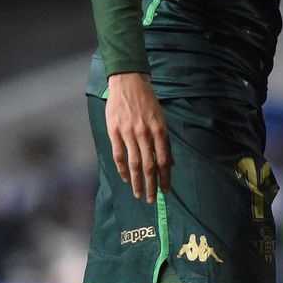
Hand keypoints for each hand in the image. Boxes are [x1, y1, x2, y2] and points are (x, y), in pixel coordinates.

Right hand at [104, 72, 171, 202]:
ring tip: (139, 194)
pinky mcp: (114, 132)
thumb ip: (164, 140)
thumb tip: (168, 162)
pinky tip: (127, 179)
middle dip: (151, 185)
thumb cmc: (147, 101)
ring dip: (137, 182)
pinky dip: (123, 169)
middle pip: (150, 165)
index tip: (165, 191)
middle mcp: (145, 133)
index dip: (165, 177)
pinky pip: (119, 155)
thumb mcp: (161, 118)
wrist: (129, 83)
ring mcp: (129, 133)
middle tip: (151, 199)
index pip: (164, 159)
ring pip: (134, 164)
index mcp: (160, 129)